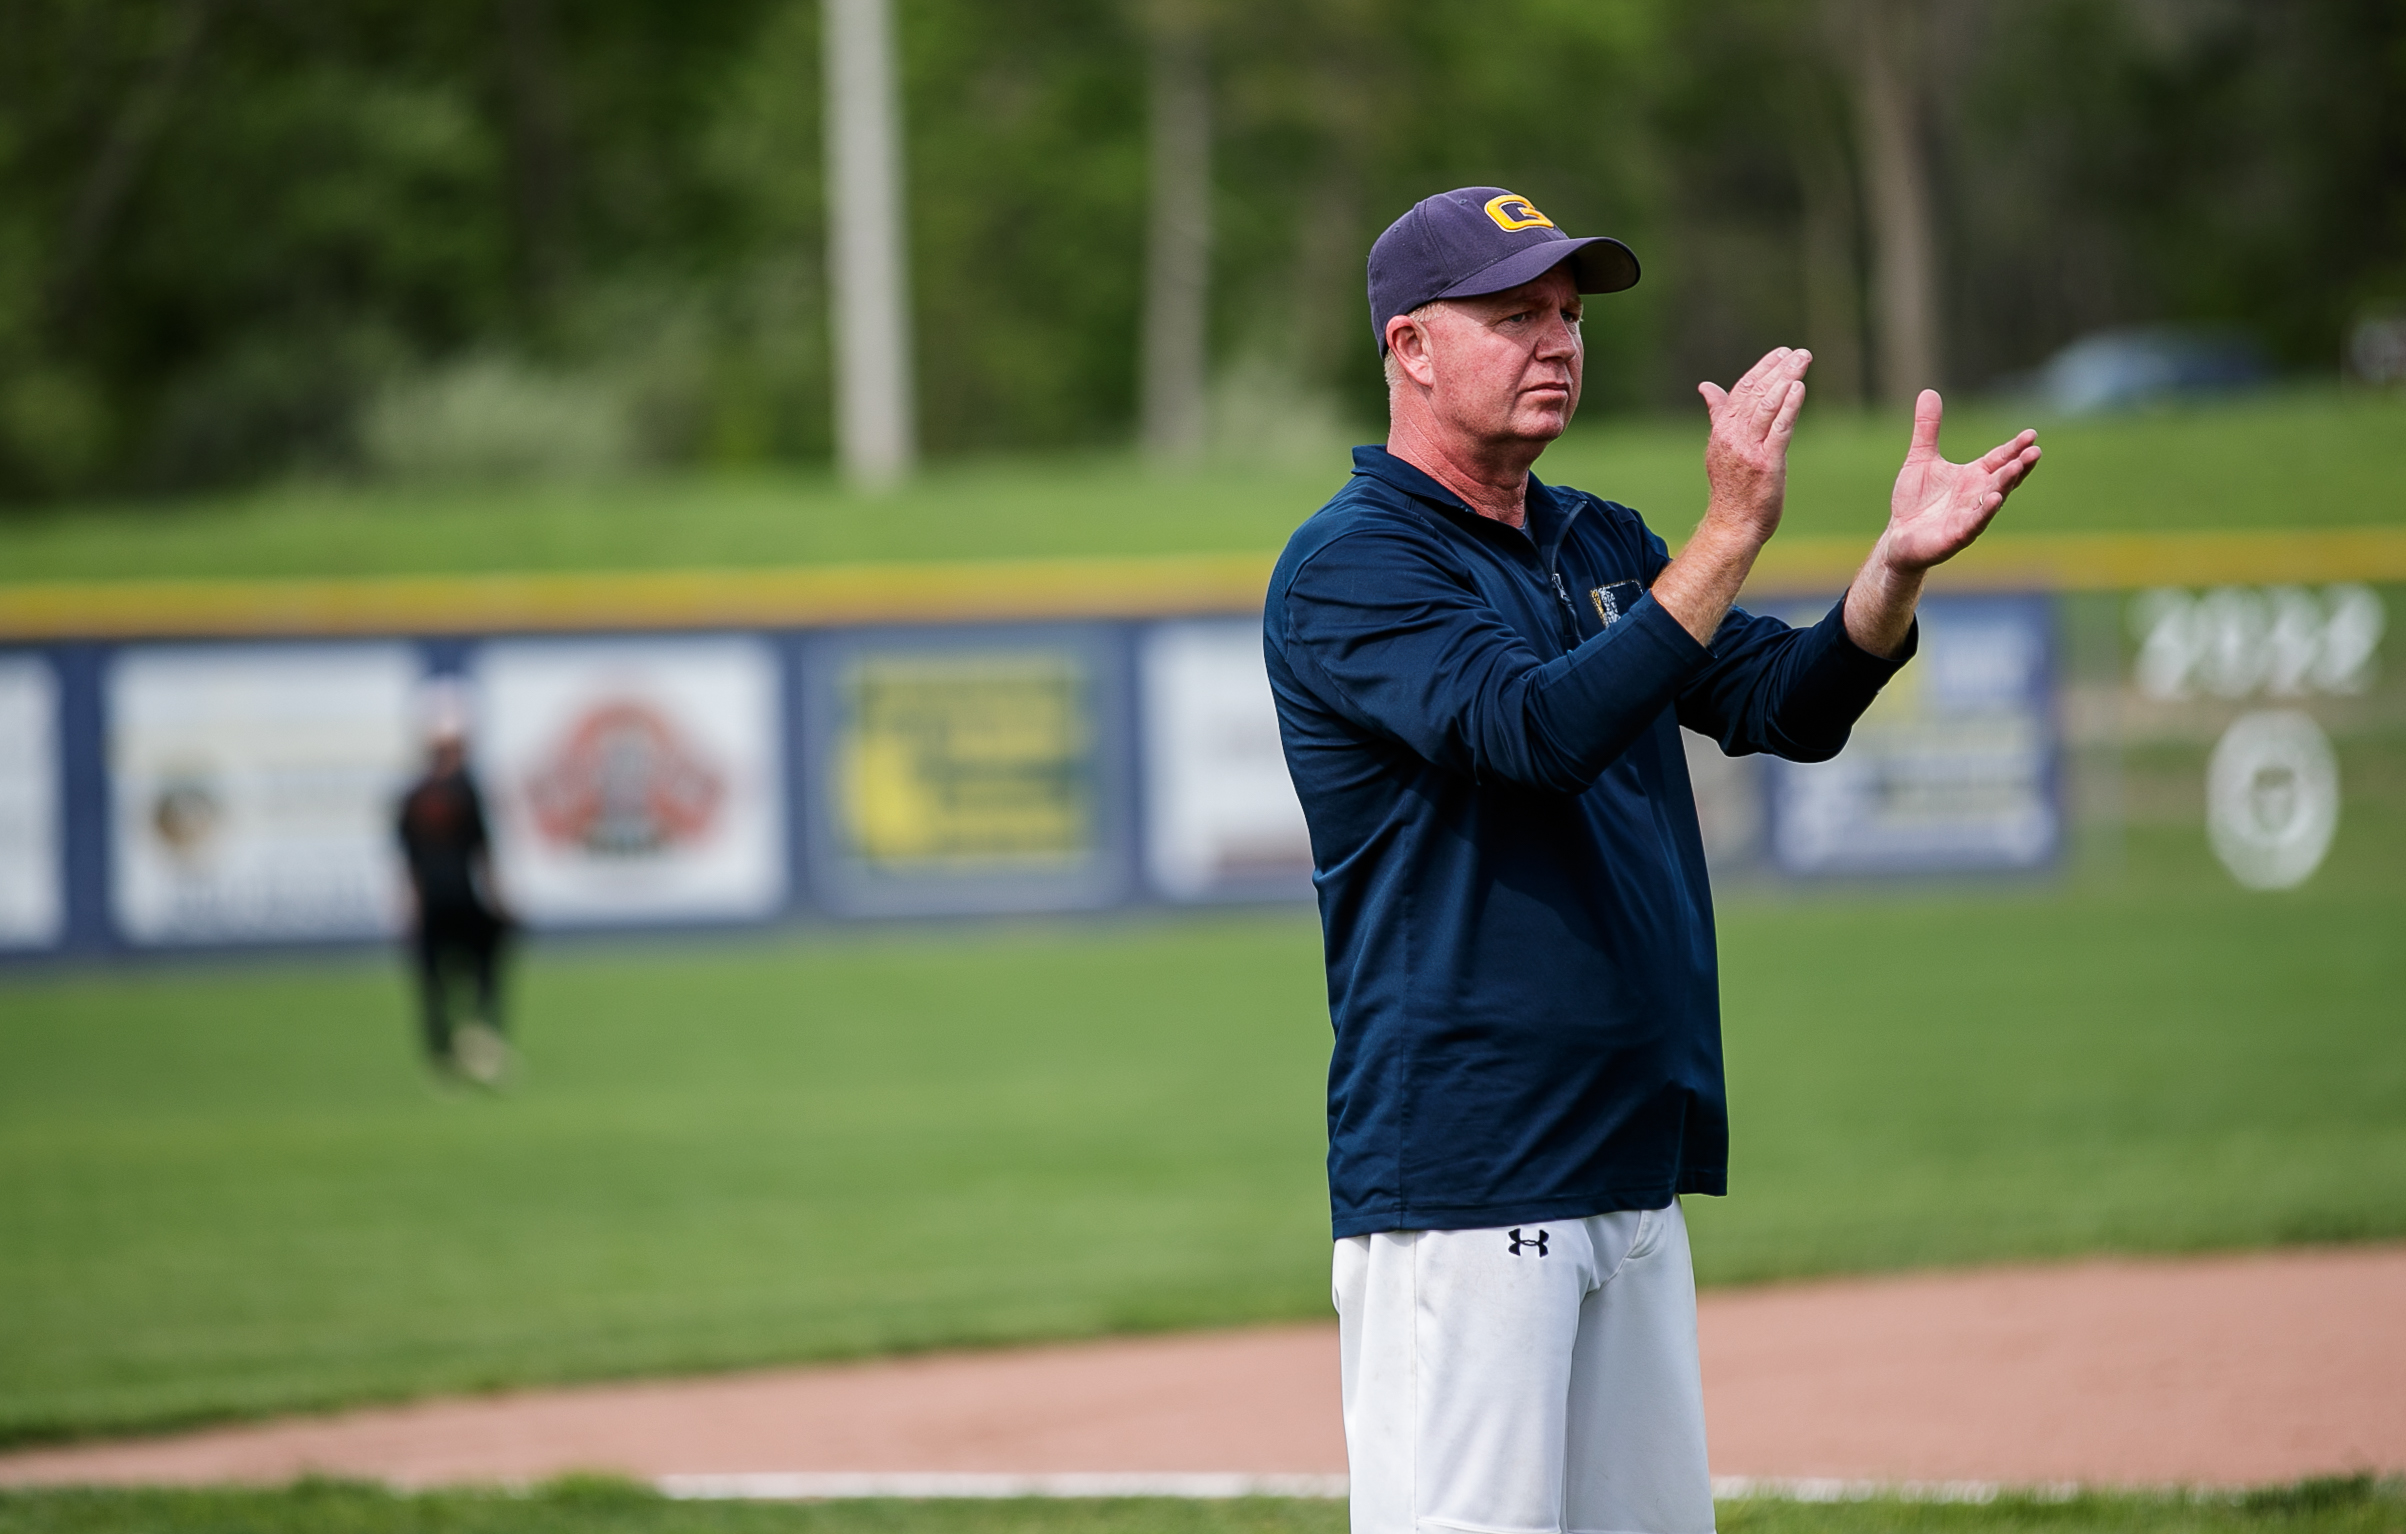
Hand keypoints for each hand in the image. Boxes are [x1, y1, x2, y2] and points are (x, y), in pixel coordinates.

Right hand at [1696, 346, 1810, 544]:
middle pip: (1756, 393)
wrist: (1732, 524)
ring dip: (1787, 379)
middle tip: (1799, 352)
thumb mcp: (1721, 446)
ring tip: (1803, 361)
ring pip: (1767, 405)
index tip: (1781, 352)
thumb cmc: (1731, 487)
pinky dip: (1789, 406)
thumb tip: (1706, 387)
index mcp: (1722, 430)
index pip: (1741, 390)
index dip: (1762, 368)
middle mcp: (1732, 437)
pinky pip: (1779, 429)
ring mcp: (1748, 450)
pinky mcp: (1766, 464)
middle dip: (1779, 368)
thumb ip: (1718, 414)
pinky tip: (1799, 388)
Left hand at [1879, 390, 2041, 572]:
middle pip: (2003, 477)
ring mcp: (1970, 516)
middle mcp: (1977, 495)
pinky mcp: (1957, 535)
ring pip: (1993, 498)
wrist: (1898, 538)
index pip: (1999, 459)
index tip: (2031, 435)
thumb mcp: (1920, 459)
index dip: (2014, 448)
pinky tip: (1995, 499)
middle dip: (2018, 465)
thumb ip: (1927, 429)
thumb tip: (1929, 392)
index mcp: (1973, 476)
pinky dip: (1984, 511)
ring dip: (2005, 484)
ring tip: (2017, 468)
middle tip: (2035, 451)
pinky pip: (1974, 522)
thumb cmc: (1915, 501)